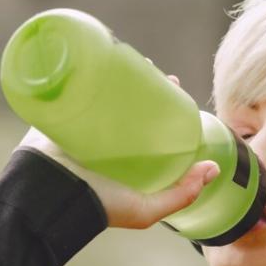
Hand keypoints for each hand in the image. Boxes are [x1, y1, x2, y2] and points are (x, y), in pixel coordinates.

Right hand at [16, 71, 217, 230]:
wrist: (51, 199)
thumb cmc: (99, 207)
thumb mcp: (146, 210)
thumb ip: (182, 195)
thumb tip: (214, 169)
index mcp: (121, 158)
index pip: (145, 122)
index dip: (162, 102)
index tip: (175, 86)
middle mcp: (101, 140)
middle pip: (125, 103)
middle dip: (141, 81)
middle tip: (153, 67)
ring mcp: (79, 126)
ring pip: (101, 92)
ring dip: (115, 71)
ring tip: (131, 57)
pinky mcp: (58, 115)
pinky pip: (71, 87)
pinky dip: (83, 71)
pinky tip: (99, 56)